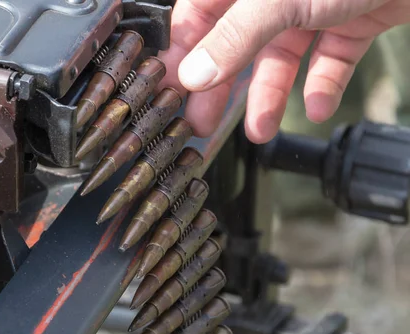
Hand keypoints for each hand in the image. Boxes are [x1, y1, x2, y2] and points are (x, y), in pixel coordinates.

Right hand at [158, 0, 409, 142]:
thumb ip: (234, 37)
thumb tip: (194, 72)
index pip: (199, 13)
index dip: (184, 52)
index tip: (171, 89)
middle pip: (235, 42)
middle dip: (221, 85)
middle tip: (202, 122)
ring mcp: (315, 4)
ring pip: (280, 56)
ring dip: (270, 97)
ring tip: (260, 132)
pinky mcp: (352, 20)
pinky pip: (328, 59)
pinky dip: (322, 85)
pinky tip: (318, 108)